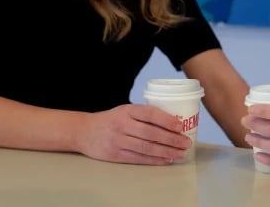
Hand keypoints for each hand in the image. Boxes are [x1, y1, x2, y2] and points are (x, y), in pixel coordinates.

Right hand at [75, 104, 190, 164]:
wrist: (84, 132)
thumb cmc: (111, 120)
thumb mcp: (125, 110)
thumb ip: (144, 115)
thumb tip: (173, 121)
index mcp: (127, 110)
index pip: (150, 114)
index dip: (167, 120)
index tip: (180, 126)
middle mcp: (122, 125)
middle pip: (151, 133)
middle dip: (171, 139)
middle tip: (186, 143)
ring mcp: (118, 141)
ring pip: (146, 148)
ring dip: (166, 152)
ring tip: (180, 153)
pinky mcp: (115, 155)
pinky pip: (139, 158)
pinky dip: (154, 160)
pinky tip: (166, 159)